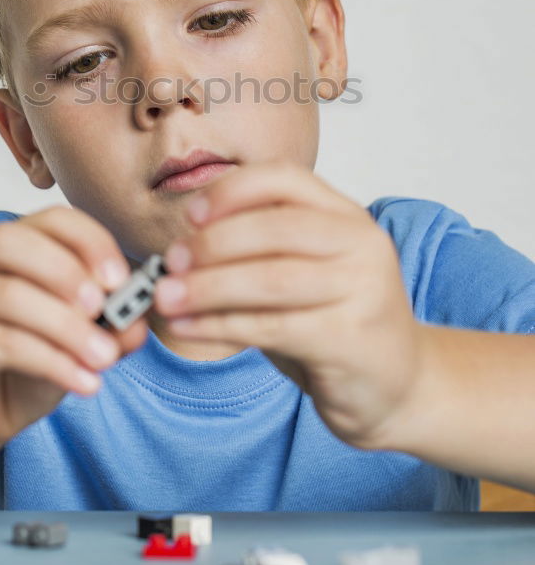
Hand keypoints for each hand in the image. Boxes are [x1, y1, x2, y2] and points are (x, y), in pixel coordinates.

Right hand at [0, 206, 146, 478]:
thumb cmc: (11, 374)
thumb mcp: (72, 346)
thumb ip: (106, 329)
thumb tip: (138, 322)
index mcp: (4, 247)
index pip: (49, 220)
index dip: (89, 241)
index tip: (121, 278)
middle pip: (14, 241)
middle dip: (67, 271)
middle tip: (104, 307)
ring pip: (9, 294)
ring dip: (67, 327)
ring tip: (104, 358)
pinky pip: (2, 342)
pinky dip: (52, 361)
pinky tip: (82, 381)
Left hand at [153, 161, 426, 448]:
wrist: (399, 386)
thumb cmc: (336, 323)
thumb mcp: (301, 273)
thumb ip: (255, 254)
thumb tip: (180, 251)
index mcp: (346, 215)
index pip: (285, 179)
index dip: (232, 190)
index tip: (191, 214)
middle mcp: (361, 243)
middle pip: (275, 227)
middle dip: (213, 243)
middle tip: (172, 261)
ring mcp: (363, 290)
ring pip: (271, 278)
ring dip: (208, 287)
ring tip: (166, 297)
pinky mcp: (352, 339)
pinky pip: (273, 326)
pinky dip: (220, 325)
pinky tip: (188, 327)